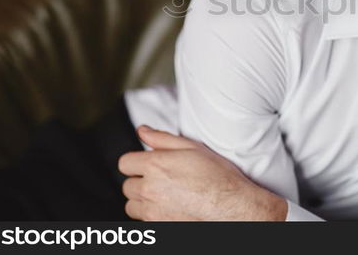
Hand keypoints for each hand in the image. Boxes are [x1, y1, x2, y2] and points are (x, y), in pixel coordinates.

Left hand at [117, 125, 286, 220]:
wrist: (232, 206)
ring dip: (143, 200)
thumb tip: (143, 130)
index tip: (148, 164)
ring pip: (132, 205)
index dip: (136, 162)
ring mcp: (152, 211)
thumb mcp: (193, 147)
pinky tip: (171, 207)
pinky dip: (152, 214)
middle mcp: (149, 189)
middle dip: (140, 181)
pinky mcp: (158, 227)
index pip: (124, 163)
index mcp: (155, 165)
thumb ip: (162, 138)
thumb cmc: (218, 177)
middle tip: (162, 179)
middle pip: (127, 186)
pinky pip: (144, 220)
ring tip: (165, 195)